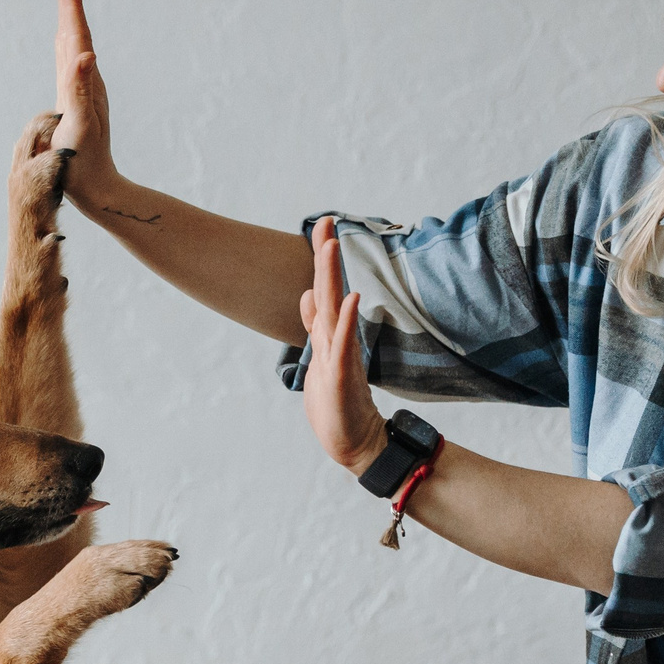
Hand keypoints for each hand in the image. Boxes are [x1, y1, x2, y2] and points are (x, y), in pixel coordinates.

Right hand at [50, 0, 119, 209]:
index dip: (71, 5)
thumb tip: (86, 55)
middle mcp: (85, 82)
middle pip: (76, 34)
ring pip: (73, 46)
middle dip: (69, 3)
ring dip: (69, 20)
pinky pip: (68, 65)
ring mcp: (81, 91)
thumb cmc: (85, 162)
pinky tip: (64, 43)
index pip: (77, 35)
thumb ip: (81, 90)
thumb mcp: (82, 125)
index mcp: (84, 83)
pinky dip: (65, 46)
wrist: (97, 187)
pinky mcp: (75, 102)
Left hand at [298, 217, 385, 475]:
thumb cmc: (337, 404)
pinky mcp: (344, 375)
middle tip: (326, 220)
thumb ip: (315, 325)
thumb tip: (307, 295)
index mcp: (328, 334)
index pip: (323, 289)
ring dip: (332, 278)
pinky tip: (350, 299)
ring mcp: (340, 355)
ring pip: (334, 309)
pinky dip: (346, 321)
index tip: (322, 227)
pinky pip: (344, 344)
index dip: (321, 260)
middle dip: (325, 256)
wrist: (356, 443)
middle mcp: (336, 339)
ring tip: (331, 246)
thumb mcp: (320, 357)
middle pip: (329, 290)